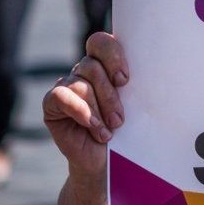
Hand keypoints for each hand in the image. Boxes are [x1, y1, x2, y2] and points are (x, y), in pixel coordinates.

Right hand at [42, 32, 129, 176]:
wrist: (106, 161)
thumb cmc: (126, 132)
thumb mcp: (136, 106)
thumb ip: (137, 85)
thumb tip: (151, 71)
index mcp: (105, 65)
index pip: (101, 42)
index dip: (112, 55)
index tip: (124, 80)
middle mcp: (84, 71)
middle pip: (92, 66)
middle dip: (109, 95)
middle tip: (119, 119)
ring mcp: (66, 85)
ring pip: (81, 84)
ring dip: (98, 109)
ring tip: (110, 130)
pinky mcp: (52, 103)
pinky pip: (61, 96)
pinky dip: (80, 111)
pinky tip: (92, 127)